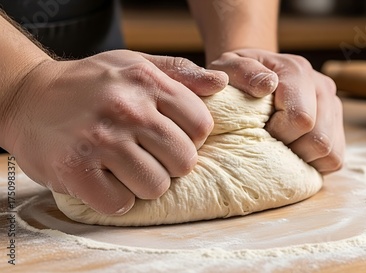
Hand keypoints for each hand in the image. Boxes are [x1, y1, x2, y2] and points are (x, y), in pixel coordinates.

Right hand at [2, 50, 227, 214]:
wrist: (30, 97)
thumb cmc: (92, 83)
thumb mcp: (135, 64)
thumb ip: (180, 72)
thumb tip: (221, 83)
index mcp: (147, 82)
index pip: (201, 126)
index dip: (191, 137)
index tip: (170, 135)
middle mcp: (126, 108)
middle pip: (184, 161)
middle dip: (171, 164)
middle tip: (147, 155)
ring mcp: (100, 139)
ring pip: (156, 186)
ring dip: (144, 184)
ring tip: (125, 167)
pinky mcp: (75, 169)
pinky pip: (120, 204)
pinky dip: (116, 199)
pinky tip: (105, 180)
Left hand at [209, 49, 344, 173]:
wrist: (251, 76)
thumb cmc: (236, 77)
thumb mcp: (228, 67)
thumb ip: (242, 71)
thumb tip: (266, 85)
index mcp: (297, 70)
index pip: (301, 118)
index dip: (278, 134)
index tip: (259, 130)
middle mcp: (322, 86)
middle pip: (319, 140)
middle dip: (290, 149)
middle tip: (269, 141)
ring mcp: (333, 107)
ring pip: (330, 153)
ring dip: (302, 158)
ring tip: (281, 147)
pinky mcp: (337, 127)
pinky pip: (335, 159)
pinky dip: (313, 163)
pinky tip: (292, 152)